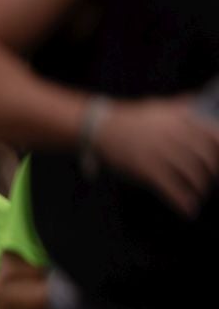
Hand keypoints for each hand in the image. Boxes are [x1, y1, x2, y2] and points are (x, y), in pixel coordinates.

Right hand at [94, 97, 218, 217]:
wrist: (100, 129)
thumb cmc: (130, 119)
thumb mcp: (158, 106)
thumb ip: (180, 105)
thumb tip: (197, 100)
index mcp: (181, 120)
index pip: (214, 134)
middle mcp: (175, 135)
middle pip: (205, 157)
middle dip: (212, 172)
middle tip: (211, 181)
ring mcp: (161, 153)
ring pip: (192, 174)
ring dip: (199, 188)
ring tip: (200, 196)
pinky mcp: (148, 169)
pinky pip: (172, 187)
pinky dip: (183, 200)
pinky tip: (189, 209)